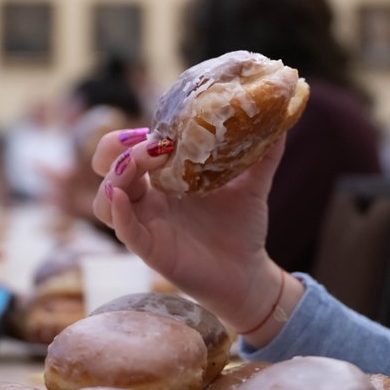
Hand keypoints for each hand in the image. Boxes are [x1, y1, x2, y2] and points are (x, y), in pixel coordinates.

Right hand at [91, 129, 291, 336]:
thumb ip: (265, 153)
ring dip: (116, 175)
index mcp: (164, 181)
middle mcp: (148, 201)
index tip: (160, 129)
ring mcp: (145, 224)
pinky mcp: (149, 249)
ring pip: (106, 199)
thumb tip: (284, 116)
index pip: (128, 150)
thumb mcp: (253, 184)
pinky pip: (122, 228)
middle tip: (146, 143)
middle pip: (108, 168)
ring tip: (141, 164)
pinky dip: (117, 210)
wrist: (250, 273)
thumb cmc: (242, 229)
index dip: (133, 135)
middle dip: (116, 149)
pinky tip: (123, 196)